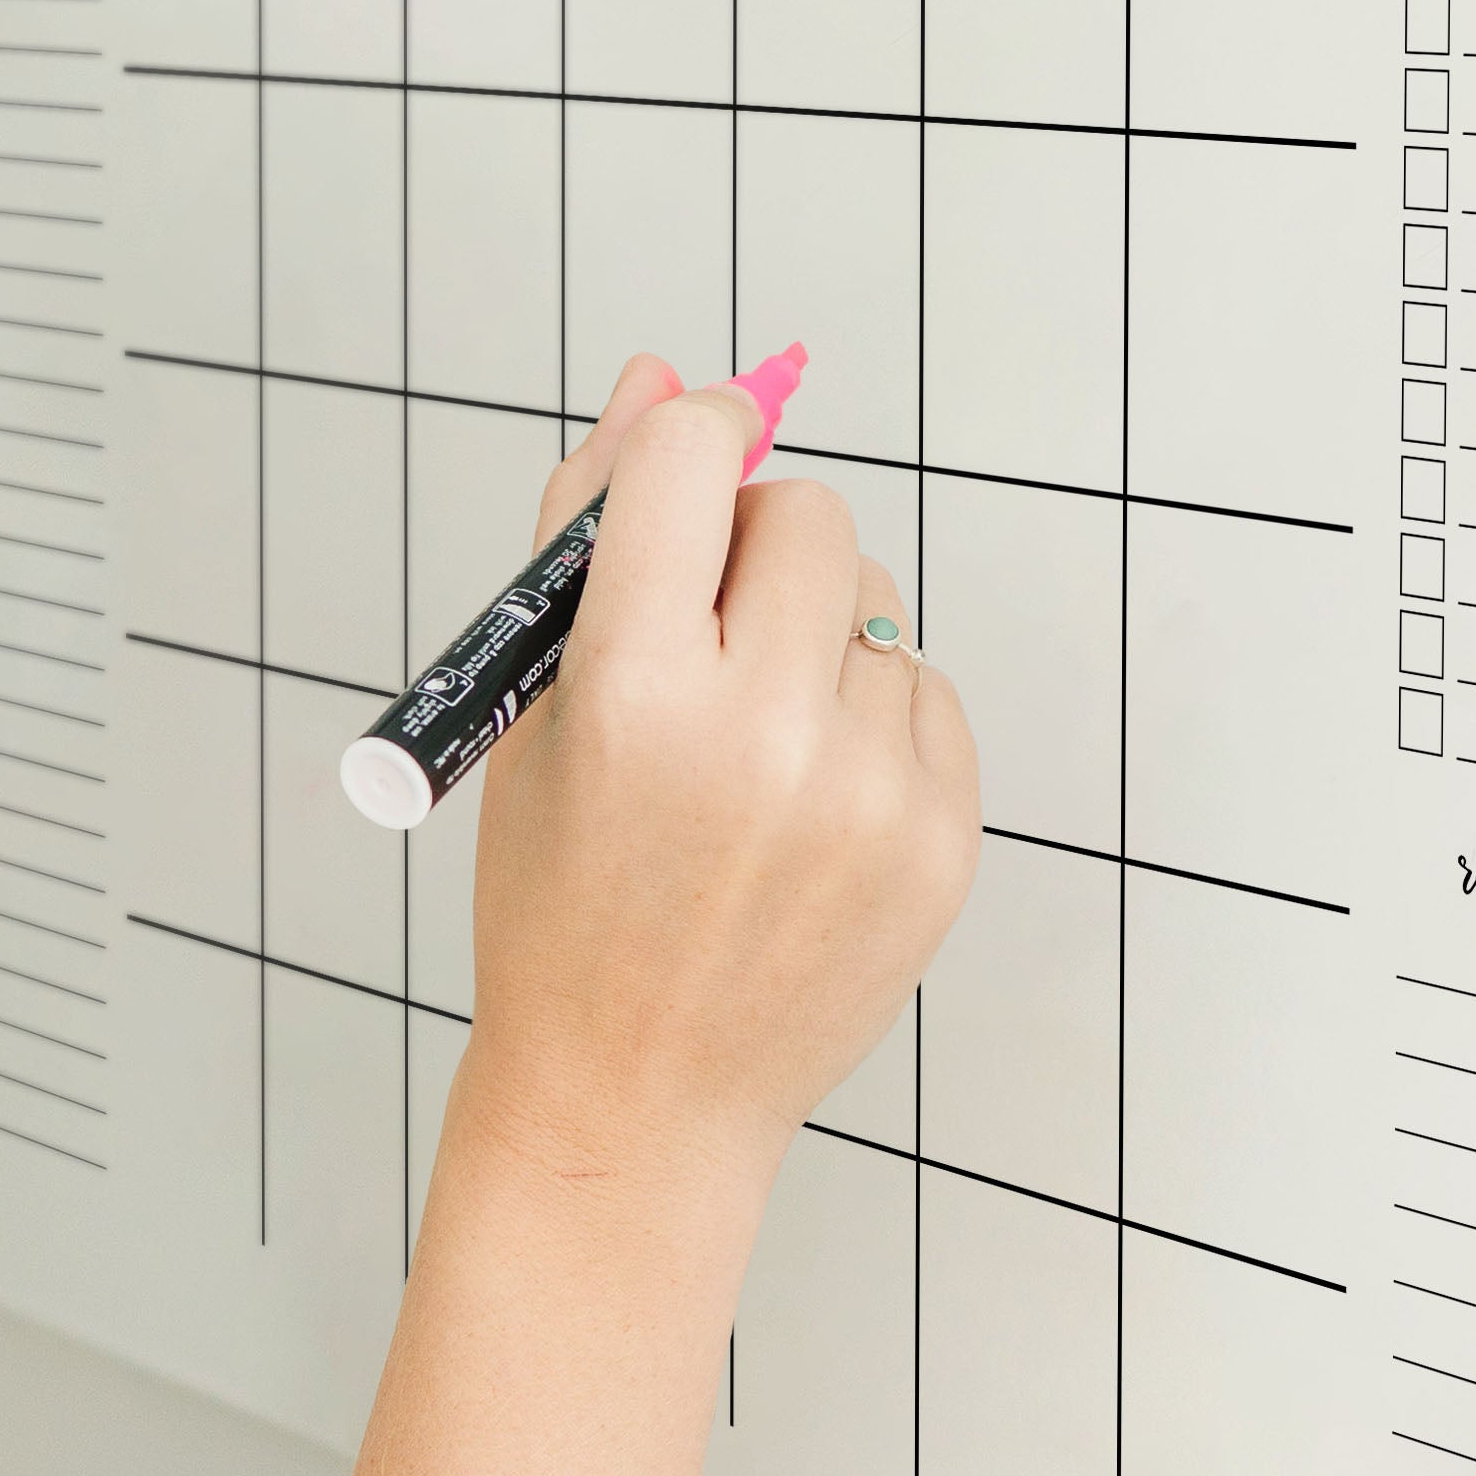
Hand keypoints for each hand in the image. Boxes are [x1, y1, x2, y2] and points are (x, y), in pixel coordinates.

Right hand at [464, 355, 979, 1200]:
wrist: (637, 1098)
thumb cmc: (561, 900)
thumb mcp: (533, 713)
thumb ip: (589, 532)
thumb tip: (658, 378)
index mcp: (630, 690)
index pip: (691, 458)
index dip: (687, 439)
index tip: (687, 460)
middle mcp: (760, 733)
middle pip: (804, 514)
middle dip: (751, 543)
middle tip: (703, 630)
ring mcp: (867, 792)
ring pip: (870, 603)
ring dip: (811, 637)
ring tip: (748, 747)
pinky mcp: (942, 841)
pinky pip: (925, 691)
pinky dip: (869, 718)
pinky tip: (804, 800)